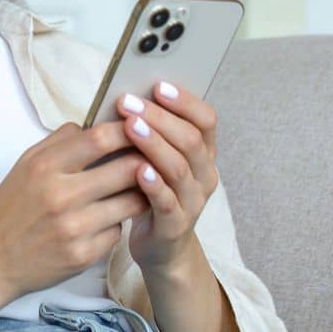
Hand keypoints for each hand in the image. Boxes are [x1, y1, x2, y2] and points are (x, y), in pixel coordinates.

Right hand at [0, 118, 151, 302]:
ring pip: (132, 202)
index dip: (128, 130)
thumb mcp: (25, 165)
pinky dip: (117, 223)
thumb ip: (60, 142)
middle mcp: (61, 196)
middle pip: (127, 169)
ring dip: (139, 193)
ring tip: (134, 188)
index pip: (101, 138)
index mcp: (45, 167)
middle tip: (151, 159)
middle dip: (145, 161)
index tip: (141, 127)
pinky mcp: (84, 256)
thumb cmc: (10, 210)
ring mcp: (74, 228)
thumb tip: (98, 123)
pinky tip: (105, 220)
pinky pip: (118, 231)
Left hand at [116, 79, 218, 273]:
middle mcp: (204, 174)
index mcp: (204, 153)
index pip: (206, 120)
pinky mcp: (176, 224)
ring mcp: (193, 201)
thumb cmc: (152, 192)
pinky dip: (154, 184)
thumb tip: (126, 96)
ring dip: (154, 143)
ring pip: (179, 167)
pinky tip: (138, 170)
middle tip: (129, 102)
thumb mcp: (156, 159)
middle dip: (159, 117)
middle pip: (191, 139)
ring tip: (130, 126)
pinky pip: (168, 201)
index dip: (185, 101)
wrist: (161, 246)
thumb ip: (151, 132)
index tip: (158, 84)